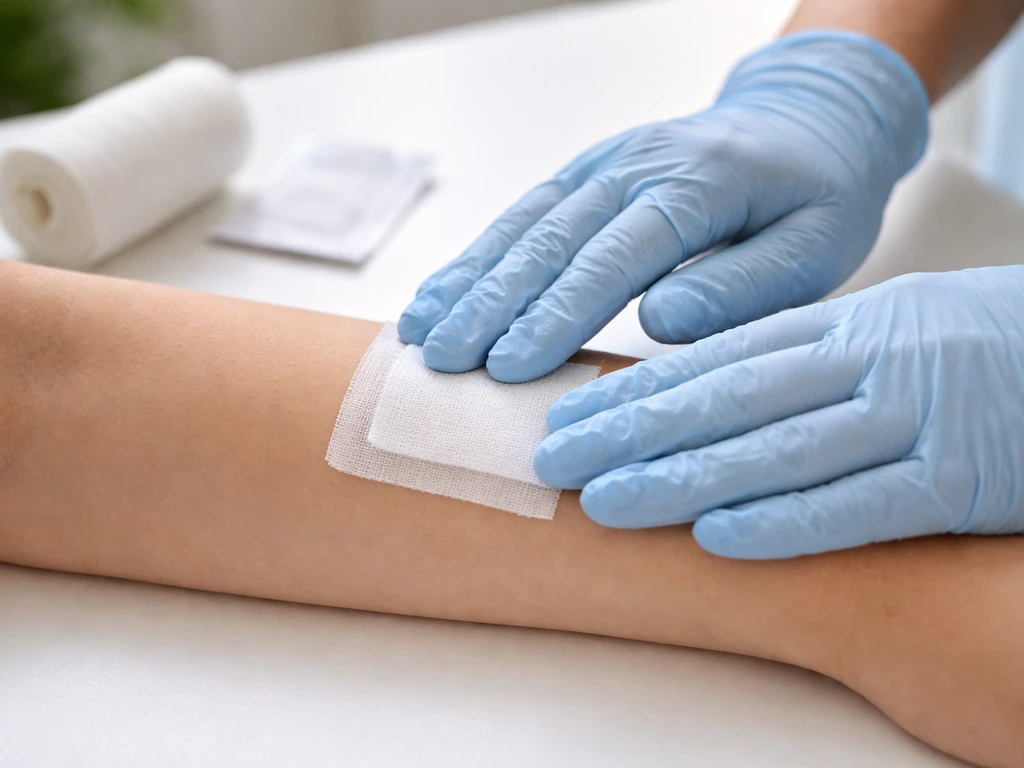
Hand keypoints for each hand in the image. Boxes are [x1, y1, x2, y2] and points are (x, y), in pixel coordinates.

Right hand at [398, 31, 928, 382]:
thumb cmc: (817, 196)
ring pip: (521, 225)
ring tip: (418, 332)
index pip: (615, 257)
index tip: (509, 367)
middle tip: (441, 362)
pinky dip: (475, 259)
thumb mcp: (816, 247)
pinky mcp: (584, 176)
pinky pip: (521, 216)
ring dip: (466, 281)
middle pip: (550, 240)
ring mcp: (602, 165)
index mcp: (697, 183)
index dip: (557, 313)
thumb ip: (744, 286)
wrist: (807, 121)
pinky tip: (439, 294)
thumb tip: (661, 323)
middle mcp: (635, 166)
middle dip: (489, 305)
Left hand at [534, 267, 1023, 558]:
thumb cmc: (969, 347)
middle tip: (551, 458)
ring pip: (777, 449)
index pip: (715, 360)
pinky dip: (788, 520)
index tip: (567, 414)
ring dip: (682, 476)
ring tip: (605, 501)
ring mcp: (913, 418)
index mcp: (839, 327)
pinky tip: (718, 536)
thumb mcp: (878, 333)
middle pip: (725, 398)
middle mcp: (864, 364)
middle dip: (629, 430)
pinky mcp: (961, 478)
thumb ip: (797, 362)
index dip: (634, 389)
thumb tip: (698, 396)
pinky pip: (861, 502)